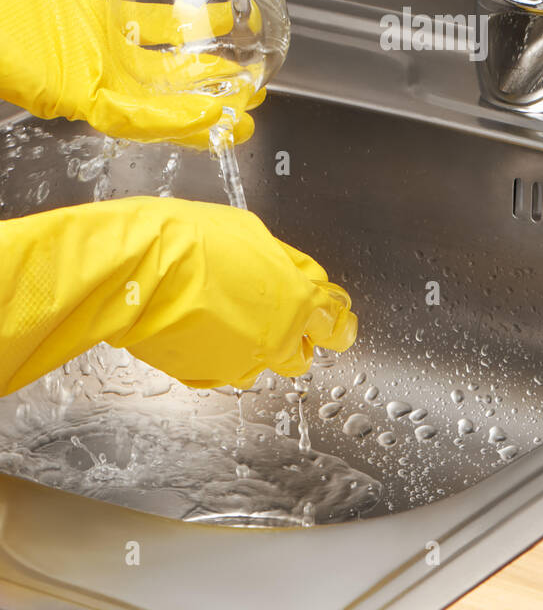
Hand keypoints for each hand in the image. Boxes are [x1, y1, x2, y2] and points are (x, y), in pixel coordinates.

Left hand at [0, 0, 264, 145]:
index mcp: (93, 21)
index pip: (157, 28)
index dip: (197, 26)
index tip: (235, 17)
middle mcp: (97, 56)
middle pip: (168, 74)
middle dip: (213, 79)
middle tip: (255, 75)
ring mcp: (91, 80)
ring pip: (159, 105)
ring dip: (203, 111)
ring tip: (245, 111)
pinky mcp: (79, 98)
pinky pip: (135, 118)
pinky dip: (173, 121)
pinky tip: (209, 118)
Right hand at [0, 197, 355, 393]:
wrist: (140, 272)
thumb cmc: (192, 243)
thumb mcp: (253, 234)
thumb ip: (284, 263)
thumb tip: (298, 276)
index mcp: (297, 303)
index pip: (334, 322)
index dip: (334, 316)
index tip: (333, 315)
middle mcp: (275, 341)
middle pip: (301, 353)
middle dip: (296, 336)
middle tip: (278, 314)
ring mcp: (239, 363)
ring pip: (261, 363)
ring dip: (255, 344)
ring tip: (228, 313)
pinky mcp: (204, 376)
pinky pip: (222, 366)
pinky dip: (218, 349)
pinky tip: (200, 323)